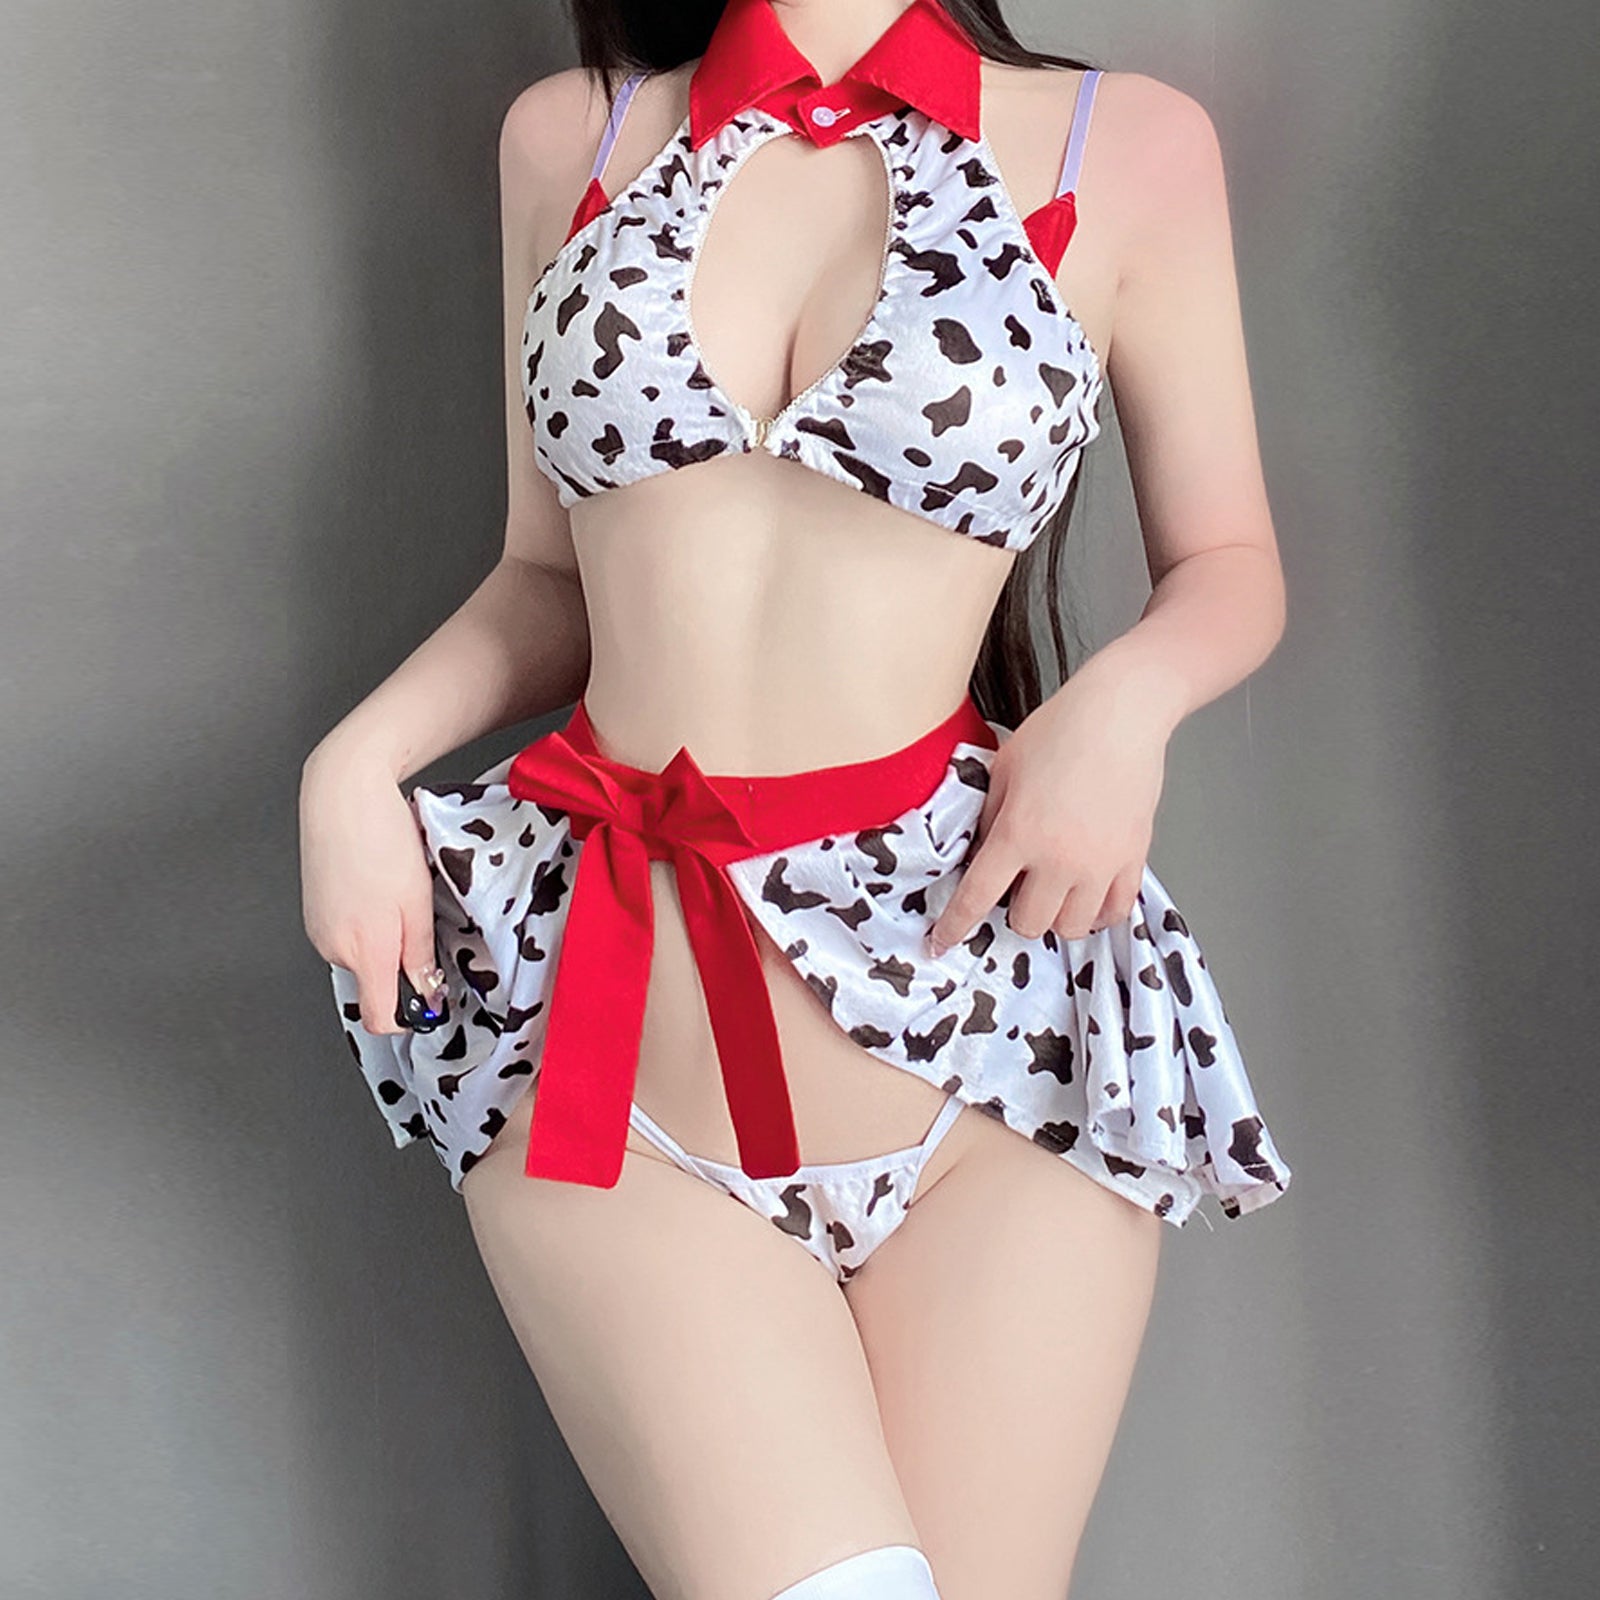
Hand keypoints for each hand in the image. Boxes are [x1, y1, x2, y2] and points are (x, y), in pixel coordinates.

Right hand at [299, 746, 445, 1035]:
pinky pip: (348, 935)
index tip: (430, 999)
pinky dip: (368, 922)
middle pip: (375, 983)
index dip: (409, 1018)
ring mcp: (318, 931)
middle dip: (402, 964)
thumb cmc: (381, 840)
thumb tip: (427, 994)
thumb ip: (420, 956)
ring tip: (399, 897)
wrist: (341, 796)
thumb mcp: (418, 904)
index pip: (380, 1018)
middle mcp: (333, 949)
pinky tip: (379, 888)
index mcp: (364, 951)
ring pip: (363, 955)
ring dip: (385, 939)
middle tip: (424, 920)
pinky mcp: (314, 914)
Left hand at [927, 675, 1168, 952]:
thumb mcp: (1003, 769)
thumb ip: (988, 817)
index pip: (976, 897)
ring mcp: (1101, 864)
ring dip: (1054, 916)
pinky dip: (1096, 912)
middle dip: (1014, 912)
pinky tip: (1085, 896)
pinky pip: (1114, 912)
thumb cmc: (1060, 730)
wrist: (1122, 712)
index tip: (940, 944)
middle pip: (1028, 923)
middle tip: (1016, 887)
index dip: (954, 926)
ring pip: (1071, 927)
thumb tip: (981, 852)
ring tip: (1051, 891)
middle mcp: (1059, 858)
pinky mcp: (1133, 859)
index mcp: (1018, 833)